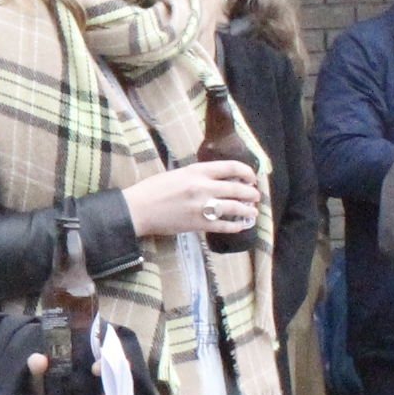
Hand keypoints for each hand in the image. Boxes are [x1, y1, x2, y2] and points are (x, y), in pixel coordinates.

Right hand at [123, 160, 263, 239]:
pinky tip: (240, 226)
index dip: (247, 172)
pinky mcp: (199, 224)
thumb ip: (197, 176)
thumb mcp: (177, 174)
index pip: (232, 168)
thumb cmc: (153, 189)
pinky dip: (235, 226)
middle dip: (251, 193)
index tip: (251, 178)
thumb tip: (217, 180)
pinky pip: (224, 225)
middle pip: (238, 189)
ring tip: (252, 212)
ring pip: (235, 208)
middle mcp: (203, 187)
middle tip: (255, 196)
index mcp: (197, 171)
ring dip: (247, 210)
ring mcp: (202, 207)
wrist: (138, 209)